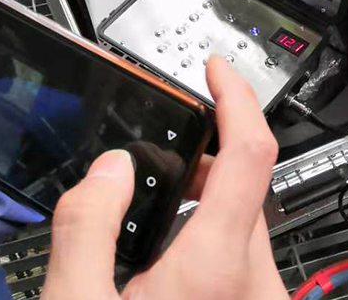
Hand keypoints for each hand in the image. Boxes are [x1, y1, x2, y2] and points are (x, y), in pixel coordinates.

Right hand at [42, 55, 288, 299]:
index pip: (251, 151)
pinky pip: (244, 255)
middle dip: (202, 157)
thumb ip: (87, 229)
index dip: (236, 97)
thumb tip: (110, 169)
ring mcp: (261, 297)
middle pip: (245, 185)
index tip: (217, 71)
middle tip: (157, 153)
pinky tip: (171, 253)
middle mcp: (256, 281)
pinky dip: (211, 235)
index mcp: (217, 266)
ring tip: (154, 203)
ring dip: (205, 200)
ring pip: (245, 221)